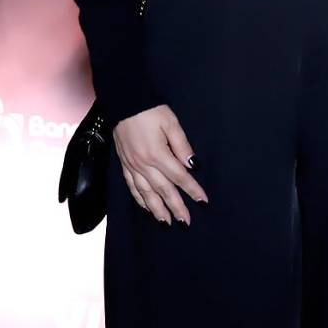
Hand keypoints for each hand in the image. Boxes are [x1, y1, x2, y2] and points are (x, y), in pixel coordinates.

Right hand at [113, 105, 206, 224]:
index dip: (192, 190)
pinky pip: (132, 187)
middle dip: (176, 207)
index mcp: (158, 154)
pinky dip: (140, 200)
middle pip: (163, 190)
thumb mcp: (172, 124)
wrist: (125, 104)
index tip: (203, 202)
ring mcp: (132, 166)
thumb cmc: (151, 111)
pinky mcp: (124, 165)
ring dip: (156, 209)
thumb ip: (183, 146)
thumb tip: (193, 166)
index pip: (179, 177)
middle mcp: (143, 164)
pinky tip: (147, 208)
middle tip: (186, 222)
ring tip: (166, 222)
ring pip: (146, 193)